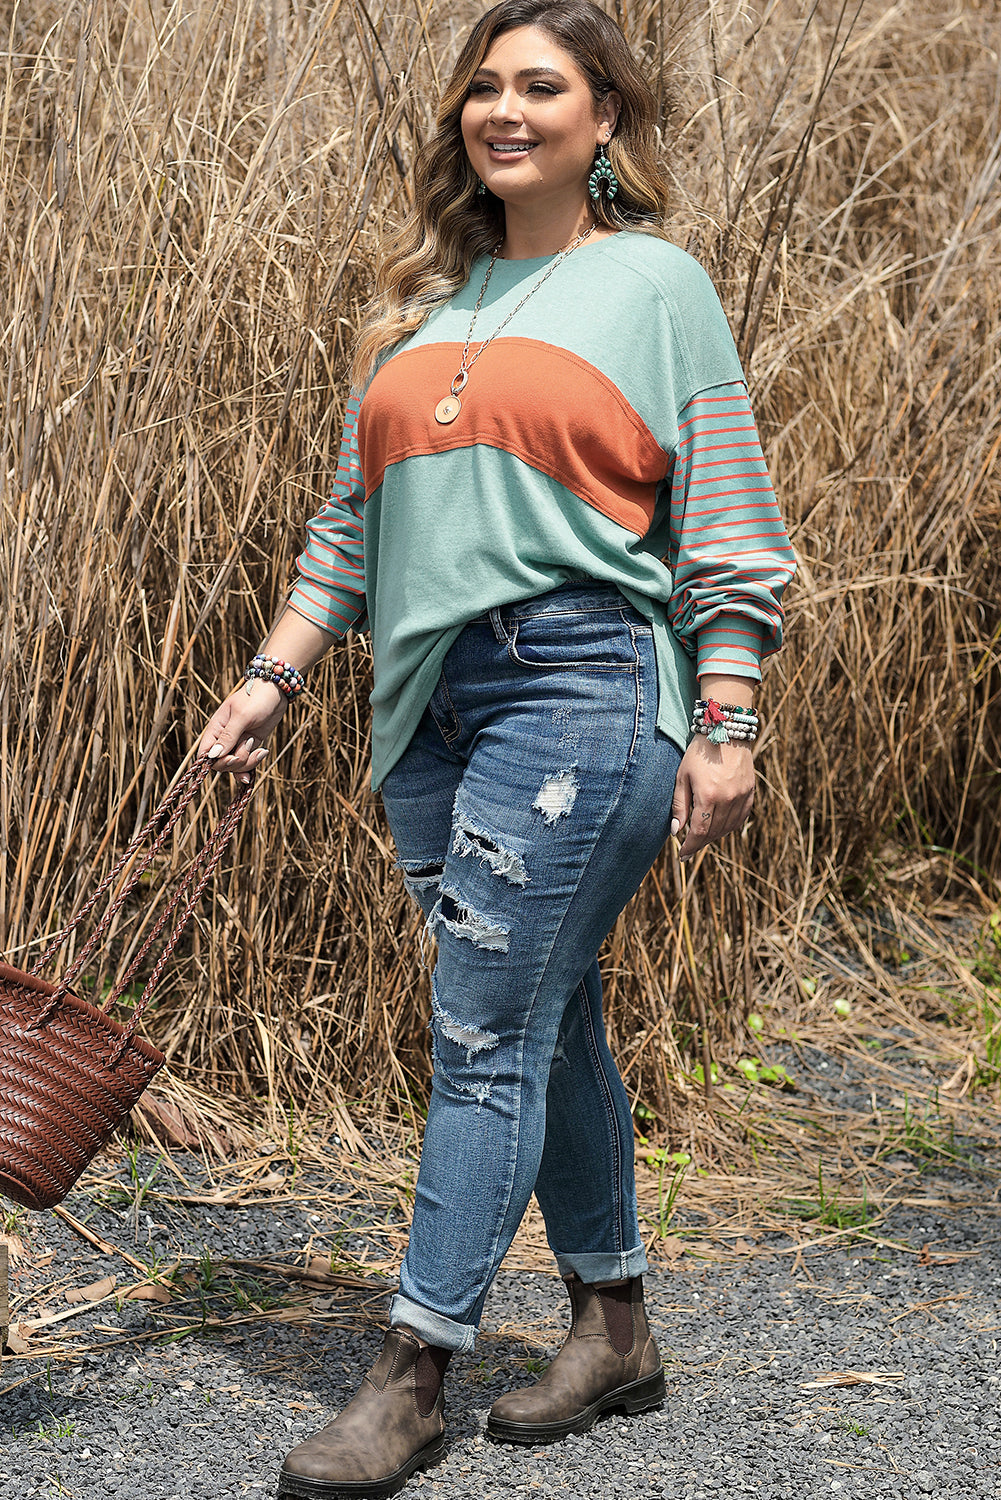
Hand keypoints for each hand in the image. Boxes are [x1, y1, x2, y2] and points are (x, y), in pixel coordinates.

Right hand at [198, 680, 288, 782]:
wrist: (275, 691)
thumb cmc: (256, 697)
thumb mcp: (242, 716)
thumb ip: (228, 736)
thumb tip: (213, 755)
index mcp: (215, 729)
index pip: (205, 754)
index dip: (216, 762)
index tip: (232, 757)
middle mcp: (223, 738)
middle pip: (221, 763)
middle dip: (237, 761)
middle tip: (250, 745)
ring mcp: (237, 742)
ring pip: (235, 766)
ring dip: (248, 763)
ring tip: (260, 749)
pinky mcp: (250, 745)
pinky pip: (246, 763)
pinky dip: (253, 764)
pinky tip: (262, 754)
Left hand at [670, 736, 754, 860]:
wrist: (725, 732)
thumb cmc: (698, 754)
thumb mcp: (682, 777)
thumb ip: (679, 806)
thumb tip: (676, 832)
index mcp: (708, 796)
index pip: (699, 832)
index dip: (690, 846)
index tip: (682, 855)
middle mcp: (728, 799)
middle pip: (714, 833)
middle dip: (700, 842)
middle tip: (689, 846)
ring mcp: (742, 796)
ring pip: (728, 828)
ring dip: (714, 836)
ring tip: (702, 836)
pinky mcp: (750, 792)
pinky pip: (741, 818)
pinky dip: (729, 826)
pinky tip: (719, 827)